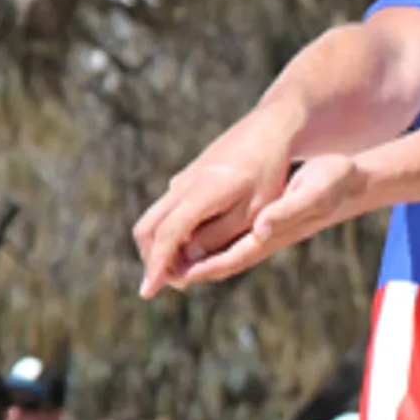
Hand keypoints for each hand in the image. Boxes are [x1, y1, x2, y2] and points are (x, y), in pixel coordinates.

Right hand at [133, 107, 299, 297]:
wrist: (272, 126)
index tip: (148, 292)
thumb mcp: (254, 210)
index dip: (157, 266)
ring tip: (179, 269)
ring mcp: (183, 179)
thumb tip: (188, 258)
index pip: (167, 236)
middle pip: (147, 228)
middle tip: (167, 284)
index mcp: (201, 192)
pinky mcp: (188, 176)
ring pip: (154, 218)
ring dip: (159, 246)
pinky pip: (167, 208)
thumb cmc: (270, 171)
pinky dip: (169, 230)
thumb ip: (220, 235)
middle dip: (151, 259)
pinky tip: (189, 244)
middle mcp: (184, 184)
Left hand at [175, 153, 372, 285]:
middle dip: (191, 270)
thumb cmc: (333, 183)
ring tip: (164, 258)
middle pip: (221, 262)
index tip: (174, 275)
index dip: (201, 268)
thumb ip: (287, 211)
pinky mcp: (264, 221)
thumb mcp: (312, 192)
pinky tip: (193, 231)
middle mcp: (264, 238)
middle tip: (157, 274)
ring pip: (223, 251)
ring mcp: (264, 232)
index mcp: (272, 234)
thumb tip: (259, 229)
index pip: (230, 258)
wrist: (351, 181)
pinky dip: (209, 240)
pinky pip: (230, 237)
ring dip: (196, 257)